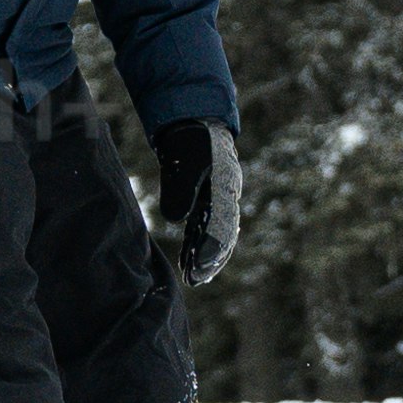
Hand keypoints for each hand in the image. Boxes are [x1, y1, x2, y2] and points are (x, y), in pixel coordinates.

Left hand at [156, 117, 243, 285]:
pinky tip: (187, 261)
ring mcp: (218, 200)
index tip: (199, 267)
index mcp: (226, 186)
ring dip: (203, 257)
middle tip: (196, 279)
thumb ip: (179, 188)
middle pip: (223, 234)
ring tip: (192, 278)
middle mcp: (227, 196)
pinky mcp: (205, 201)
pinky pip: (203, 228)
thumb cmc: (190, 139)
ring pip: (214, 235)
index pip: (221, 224)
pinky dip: (197, 245)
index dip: (211, 248)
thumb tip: (176, 219)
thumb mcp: (184, 161)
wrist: (193, 122)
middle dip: (210, 260)